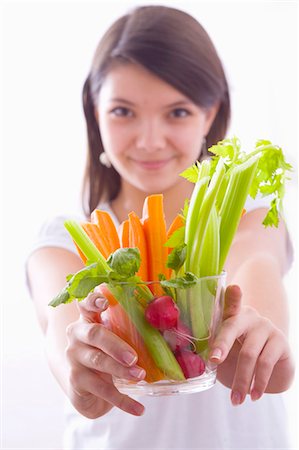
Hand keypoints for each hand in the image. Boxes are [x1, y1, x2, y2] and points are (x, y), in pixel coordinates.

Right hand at [65, 287, 145, 418]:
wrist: (84, 385)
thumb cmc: (106, 353)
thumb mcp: (114, 338)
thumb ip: (129, 329)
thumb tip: (169, 323)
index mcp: (88, 319)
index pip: (86, 304)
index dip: (94, 300)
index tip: (105, 301)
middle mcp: (77, 335)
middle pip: (95, 334)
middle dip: (115, 345)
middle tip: (133, 357)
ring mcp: (74, 358)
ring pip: (98, 362)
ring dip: (120, 370)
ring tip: (140, 375)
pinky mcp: (76, 381)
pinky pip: (102, 391)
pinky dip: (122, 401)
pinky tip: (138, 408)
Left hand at [209, 285, 293, 404]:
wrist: (269, 369)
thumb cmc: (239, 356)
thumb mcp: (225, 352)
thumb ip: (214, 349)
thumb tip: (197, 360)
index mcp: (231, 315)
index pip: (228, 303)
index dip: (230, 296)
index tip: (233, 288)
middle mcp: (249, 316)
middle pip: (233, 327)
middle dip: (222, 344)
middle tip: (214, 361)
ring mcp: (266, 327)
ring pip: (249, 354)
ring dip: (241, 380)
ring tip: (236, 399)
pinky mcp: (280, 341)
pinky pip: (266, 363)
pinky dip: (258, 383)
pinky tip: (253, 395)